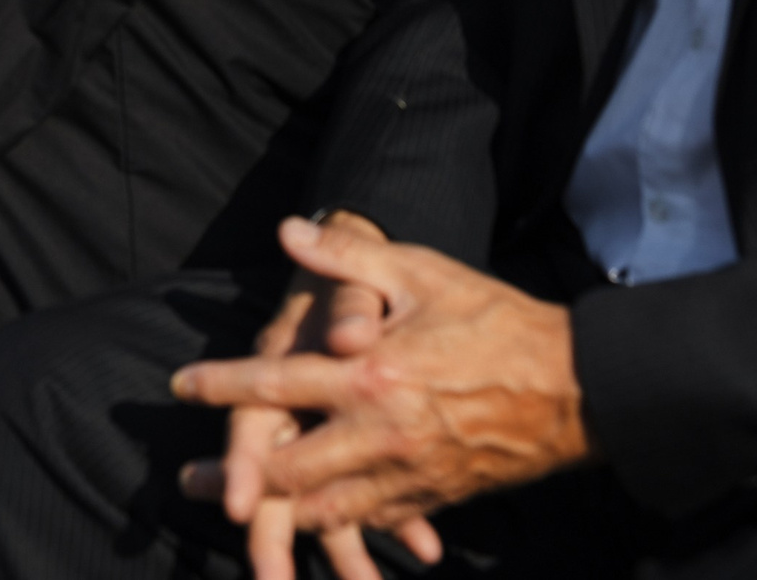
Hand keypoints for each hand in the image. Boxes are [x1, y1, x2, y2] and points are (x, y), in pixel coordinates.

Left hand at [174, 216, 585, 572]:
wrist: (574, 385)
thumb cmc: (493, 319)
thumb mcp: (420, 274)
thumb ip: (348, 256)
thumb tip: (290, 230)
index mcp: (372, 375)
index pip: (277, 384)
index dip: (223, 386)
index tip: (182, 385)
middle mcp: (382, 434)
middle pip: (288, 468)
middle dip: (234, 476)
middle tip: (191, 476)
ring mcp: (409, 474)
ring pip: (325, 511)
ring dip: (276, 514)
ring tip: (237, 513)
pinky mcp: (434, 498)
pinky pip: (373, 523)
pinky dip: (337, 527)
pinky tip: (311, 524)